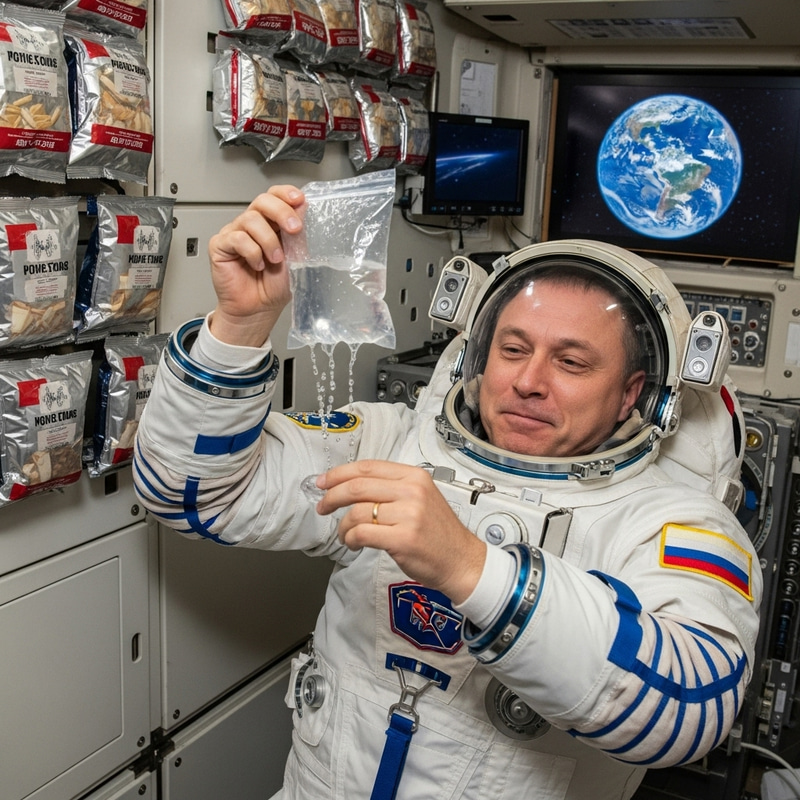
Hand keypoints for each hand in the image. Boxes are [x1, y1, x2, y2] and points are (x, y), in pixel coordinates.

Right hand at [208, 185, 305, 346]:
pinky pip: (237, 238)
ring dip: (268, 240)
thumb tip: (304, 209)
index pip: (275, 196)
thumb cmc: (274, 286)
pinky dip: (252, 252)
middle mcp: (253, 225)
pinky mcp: (221, 245)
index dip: (285, 193)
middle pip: (262, 201)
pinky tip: (256, 264)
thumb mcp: (294, 258)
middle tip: (294, 229)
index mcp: (271, 224)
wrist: (258, 309)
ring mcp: (235, 233)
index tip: (299, 200)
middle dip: (281, 212)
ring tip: (275, 259)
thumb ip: (298, 235)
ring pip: (250, 219)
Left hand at [316, 460, 485, 603]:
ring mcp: (409, 514)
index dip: (339, 473)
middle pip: (358, 486)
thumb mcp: (420, 498)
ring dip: (343, 525)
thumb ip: (391, 489)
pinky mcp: (403, 538)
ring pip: (357, 512)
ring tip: (345, 534)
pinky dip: (350, 539)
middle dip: (332, 496)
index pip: (368, 467)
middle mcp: (412, 491)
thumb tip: (350, 486)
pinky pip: (362, 533)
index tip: (323, 482)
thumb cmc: (437, 532)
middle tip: (322, 506)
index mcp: (414, 476)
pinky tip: (353, 544)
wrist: (461, 560)